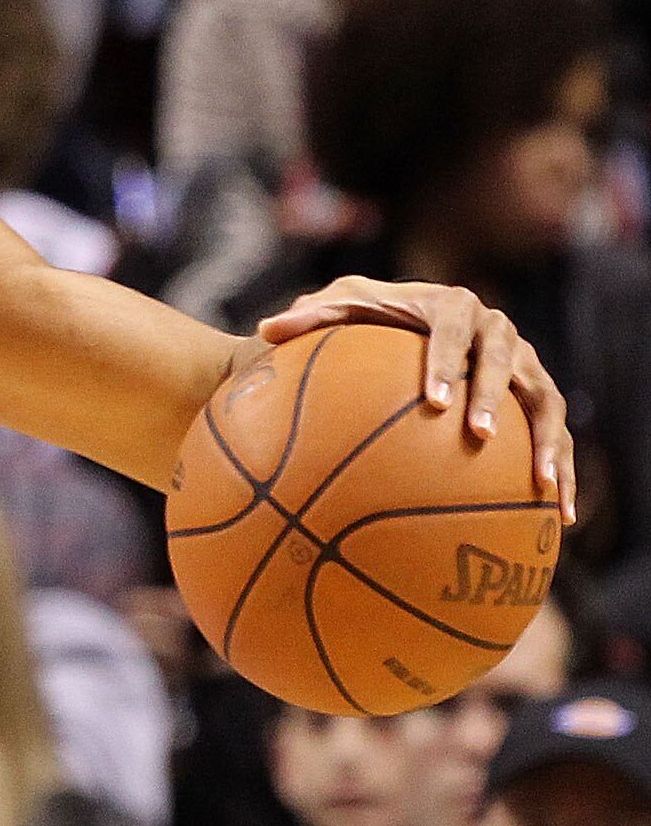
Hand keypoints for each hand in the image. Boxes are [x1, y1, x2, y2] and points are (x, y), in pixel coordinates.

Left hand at [256, 275, 576, 524]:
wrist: (406, 327)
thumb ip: (309, 318)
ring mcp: (523, 365)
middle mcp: (496, 332)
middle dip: (493, 397)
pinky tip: (560, 518)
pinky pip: (554, 436)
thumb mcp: (337, 312)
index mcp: (452, 307)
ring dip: (546, 442)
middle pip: (504, 361)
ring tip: (540, 484)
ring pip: (545, 401)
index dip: (447, 363)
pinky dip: (561, 472)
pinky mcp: (536, 398)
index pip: (450, 331)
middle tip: (477, 437)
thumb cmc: (366, 321)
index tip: (434, 402)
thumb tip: (264, 329)